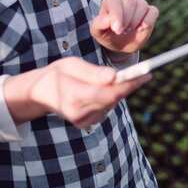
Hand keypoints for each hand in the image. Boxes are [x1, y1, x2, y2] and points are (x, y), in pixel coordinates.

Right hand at [4, 57, 151, 127]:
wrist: (40, 93)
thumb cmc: (58, 74)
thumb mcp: (72, 65)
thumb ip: (94, 72)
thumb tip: (115, 76)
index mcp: (73, 96)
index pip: (108, 93)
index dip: (129, 85)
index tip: (146, 75)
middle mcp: (78, 113)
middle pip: (114, 99)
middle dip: (130, 85)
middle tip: (145, 72)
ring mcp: (83, 121)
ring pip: (112, 103)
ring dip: (119, 90)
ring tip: (120, 77)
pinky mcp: (87, 123)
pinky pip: (107, 108)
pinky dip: (111, 97)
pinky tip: (104, 88)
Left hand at [90, 0, 158, 53]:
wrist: (120, 43)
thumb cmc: (107, 34)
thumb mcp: (98, 32)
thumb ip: (99, 24)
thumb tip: (109, 19)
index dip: (117, 14)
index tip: (117, 30)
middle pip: (130, 0)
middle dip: (127, 19)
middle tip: (122, 31)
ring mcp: (139, 3)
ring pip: (142, 6)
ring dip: (136, 21)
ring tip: (129, 30)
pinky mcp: (151, 11)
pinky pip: (153, 11)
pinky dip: (148, 21)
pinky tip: (141, 28)